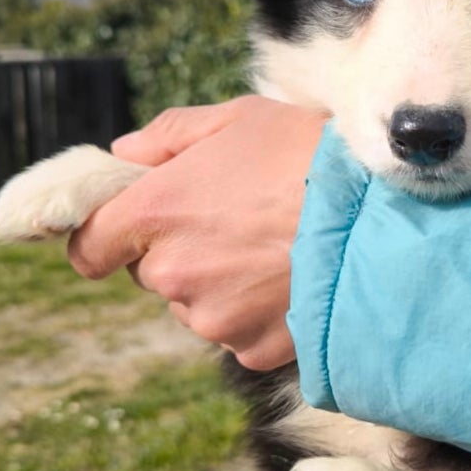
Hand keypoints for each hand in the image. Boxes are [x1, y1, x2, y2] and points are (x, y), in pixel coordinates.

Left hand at [68, 96, 326, 369]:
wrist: (382, 221)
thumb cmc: (310, 158)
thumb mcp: (241, 119)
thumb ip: (171, 135)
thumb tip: (127, 153)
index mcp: (155, 213)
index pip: (88, 248)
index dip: (107, 237)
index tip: (135, 229)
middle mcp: (172, 274)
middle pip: (153, 275)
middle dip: (183, 253)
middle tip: (238, 225)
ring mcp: (213, 319)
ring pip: (198, 307)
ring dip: (222, 287)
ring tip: (277, 254)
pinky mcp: (251, 351)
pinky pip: (240, 335)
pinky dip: (260, 316)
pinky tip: (295, 283)